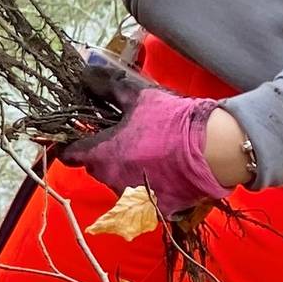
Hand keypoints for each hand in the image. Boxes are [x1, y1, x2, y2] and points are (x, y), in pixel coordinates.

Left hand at [60, 50, 244, 214]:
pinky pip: (142, 195)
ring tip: (150, 152)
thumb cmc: (172, 122)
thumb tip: (86, 74)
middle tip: (124, 137)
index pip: (70, 154)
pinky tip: (164, 169)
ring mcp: (131, 197)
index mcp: (101, 155)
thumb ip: (108, 88)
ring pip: (118, 180)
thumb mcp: (138, 98)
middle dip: (104, 154)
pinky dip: (148, 183)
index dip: (72, 143)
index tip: (79, 136)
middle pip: (96, 167)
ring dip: (126, 168)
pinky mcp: (153, 208)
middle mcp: (110, 180)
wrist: (212, 149)